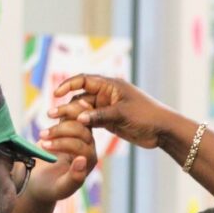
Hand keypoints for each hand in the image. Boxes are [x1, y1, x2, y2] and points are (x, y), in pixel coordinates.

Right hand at [28, 102, 96, 204]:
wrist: (38, 180)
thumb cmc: (49, 188)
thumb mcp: (61, 189)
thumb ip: (74, 178)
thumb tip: (82, 160)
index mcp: (89, 161)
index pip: (82, 146)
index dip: (63, 144)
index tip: (44, 146)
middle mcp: (88, 146)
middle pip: (82, 130)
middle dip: (60, 131)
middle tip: (41, 136)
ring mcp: (80, 135)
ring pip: (79, 117)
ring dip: (61, 118)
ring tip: (44, 126)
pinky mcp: (70, 127)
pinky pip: (71, 113)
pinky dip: (63, 109)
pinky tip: (51, 112)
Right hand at [50, 75, 174, 148]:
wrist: (163, 130)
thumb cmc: (146, 116)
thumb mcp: (121, 115)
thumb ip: (99, 116)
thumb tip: (78, 118)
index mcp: (110, 85)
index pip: (84, 80)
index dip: (68, 85)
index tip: (56, 94)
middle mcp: (107, 94)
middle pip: (80, 97)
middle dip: (66, 105)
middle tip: (50, 115)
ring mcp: (108, 107)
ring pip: (84, 110)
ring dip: (71, 117)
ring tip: (57, 126)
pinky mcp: (110, 120)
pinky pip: (91, 121)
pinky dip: (81, 125)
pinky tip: (70, 132)